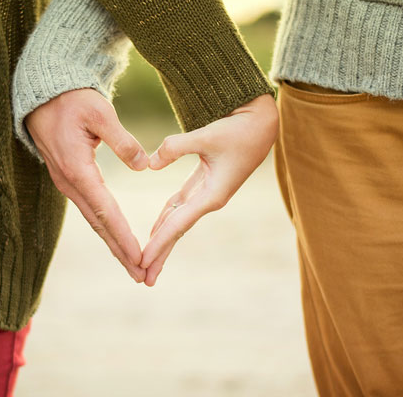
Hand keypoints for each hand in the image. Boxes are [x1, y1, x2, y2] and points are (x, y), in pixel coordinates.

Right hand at [24, 89, 148, 282]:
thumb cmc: (72, 100)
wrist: (43, 95)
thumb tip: (143, 166)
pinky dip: (105, 227)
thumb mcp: (99, 112)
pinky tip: (116, 238)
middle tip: (141, 275)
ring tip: (133, 265)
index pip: (105, 210)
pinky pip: (90, 209)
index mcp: (78, 169)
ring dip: (113, 244)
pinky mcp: (69, 179)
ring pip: (94, 220)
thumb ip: (122, 140)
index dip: (123, 236)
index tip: (140, 257)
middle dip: (120, 251)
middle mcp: (70, 182)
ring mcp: (67, 183)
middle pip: (99, 224)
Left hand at [141, 94, 278, 285]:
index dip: (158, 243)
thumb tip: (149, 164)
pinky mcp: (203, 184)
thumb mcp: (207, 135)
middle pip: (177, 231)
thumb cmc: (239, 130)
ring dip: (161, 241)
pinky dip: (166, 219)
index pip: (178, 225)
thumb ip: (175, 148)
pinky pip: (180, 207)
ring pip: (177, 222)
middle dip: (160, 254)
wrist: (261, 124)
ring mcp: (206, 194)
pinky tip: (155, 230)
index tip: (142, 261)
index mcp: (212, 195)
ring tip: (146, 262)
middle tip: (143, 278)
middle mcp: (209, 200)